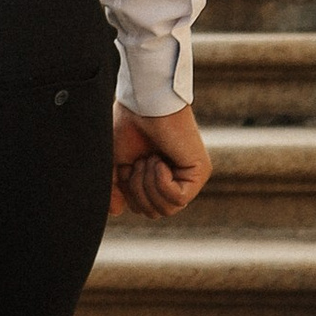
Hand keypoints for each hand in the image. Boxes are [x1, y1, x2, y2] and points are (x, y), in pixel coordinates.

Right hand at [111, 101, 210, 219]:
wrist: (144, 103)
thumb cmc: (129, 124)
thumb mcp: (115, 162)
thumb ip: (116, 188)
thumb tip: (118, 211)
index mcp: (156, 177)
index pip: (144, 208)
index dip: (130, 194)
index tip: (128, 165)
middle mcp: (175, 179)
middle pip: (155, 212)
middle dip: (138, 190)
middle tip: (139, 161)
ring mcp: (189, 177)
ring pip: (167, 209)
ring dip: (149, 185)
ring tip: (149, 159)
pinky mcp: (199, 172)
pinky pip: (178, 198)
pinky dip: (161, 182)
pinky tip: (159, 160)